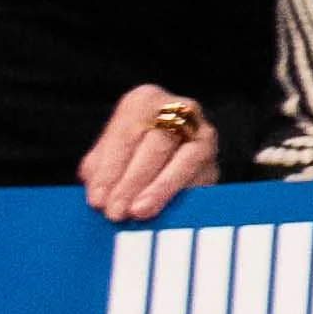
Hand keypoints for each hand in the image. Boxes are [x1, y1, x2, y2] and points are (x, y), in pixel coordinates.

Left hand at [80, 84, 224, 224]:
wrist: (166, 155)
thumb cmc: (129, 152)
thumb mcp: (109, 153)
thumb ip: (100, 169)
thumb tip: (100, 195)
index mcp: (144, 100)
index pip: (125, 135)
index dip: (110, 169)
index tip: (96, 200)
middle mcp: (178, 109)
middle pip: (156, 145)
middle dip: (133, 181)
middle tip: (116, 211)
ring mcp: (202, 134)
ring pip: (185, 160)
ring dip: (160, 189)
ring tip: (139, 213)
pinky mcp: (215, 161)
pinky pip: (202, 178)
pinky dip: (181, 196)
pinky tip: (166, 212)